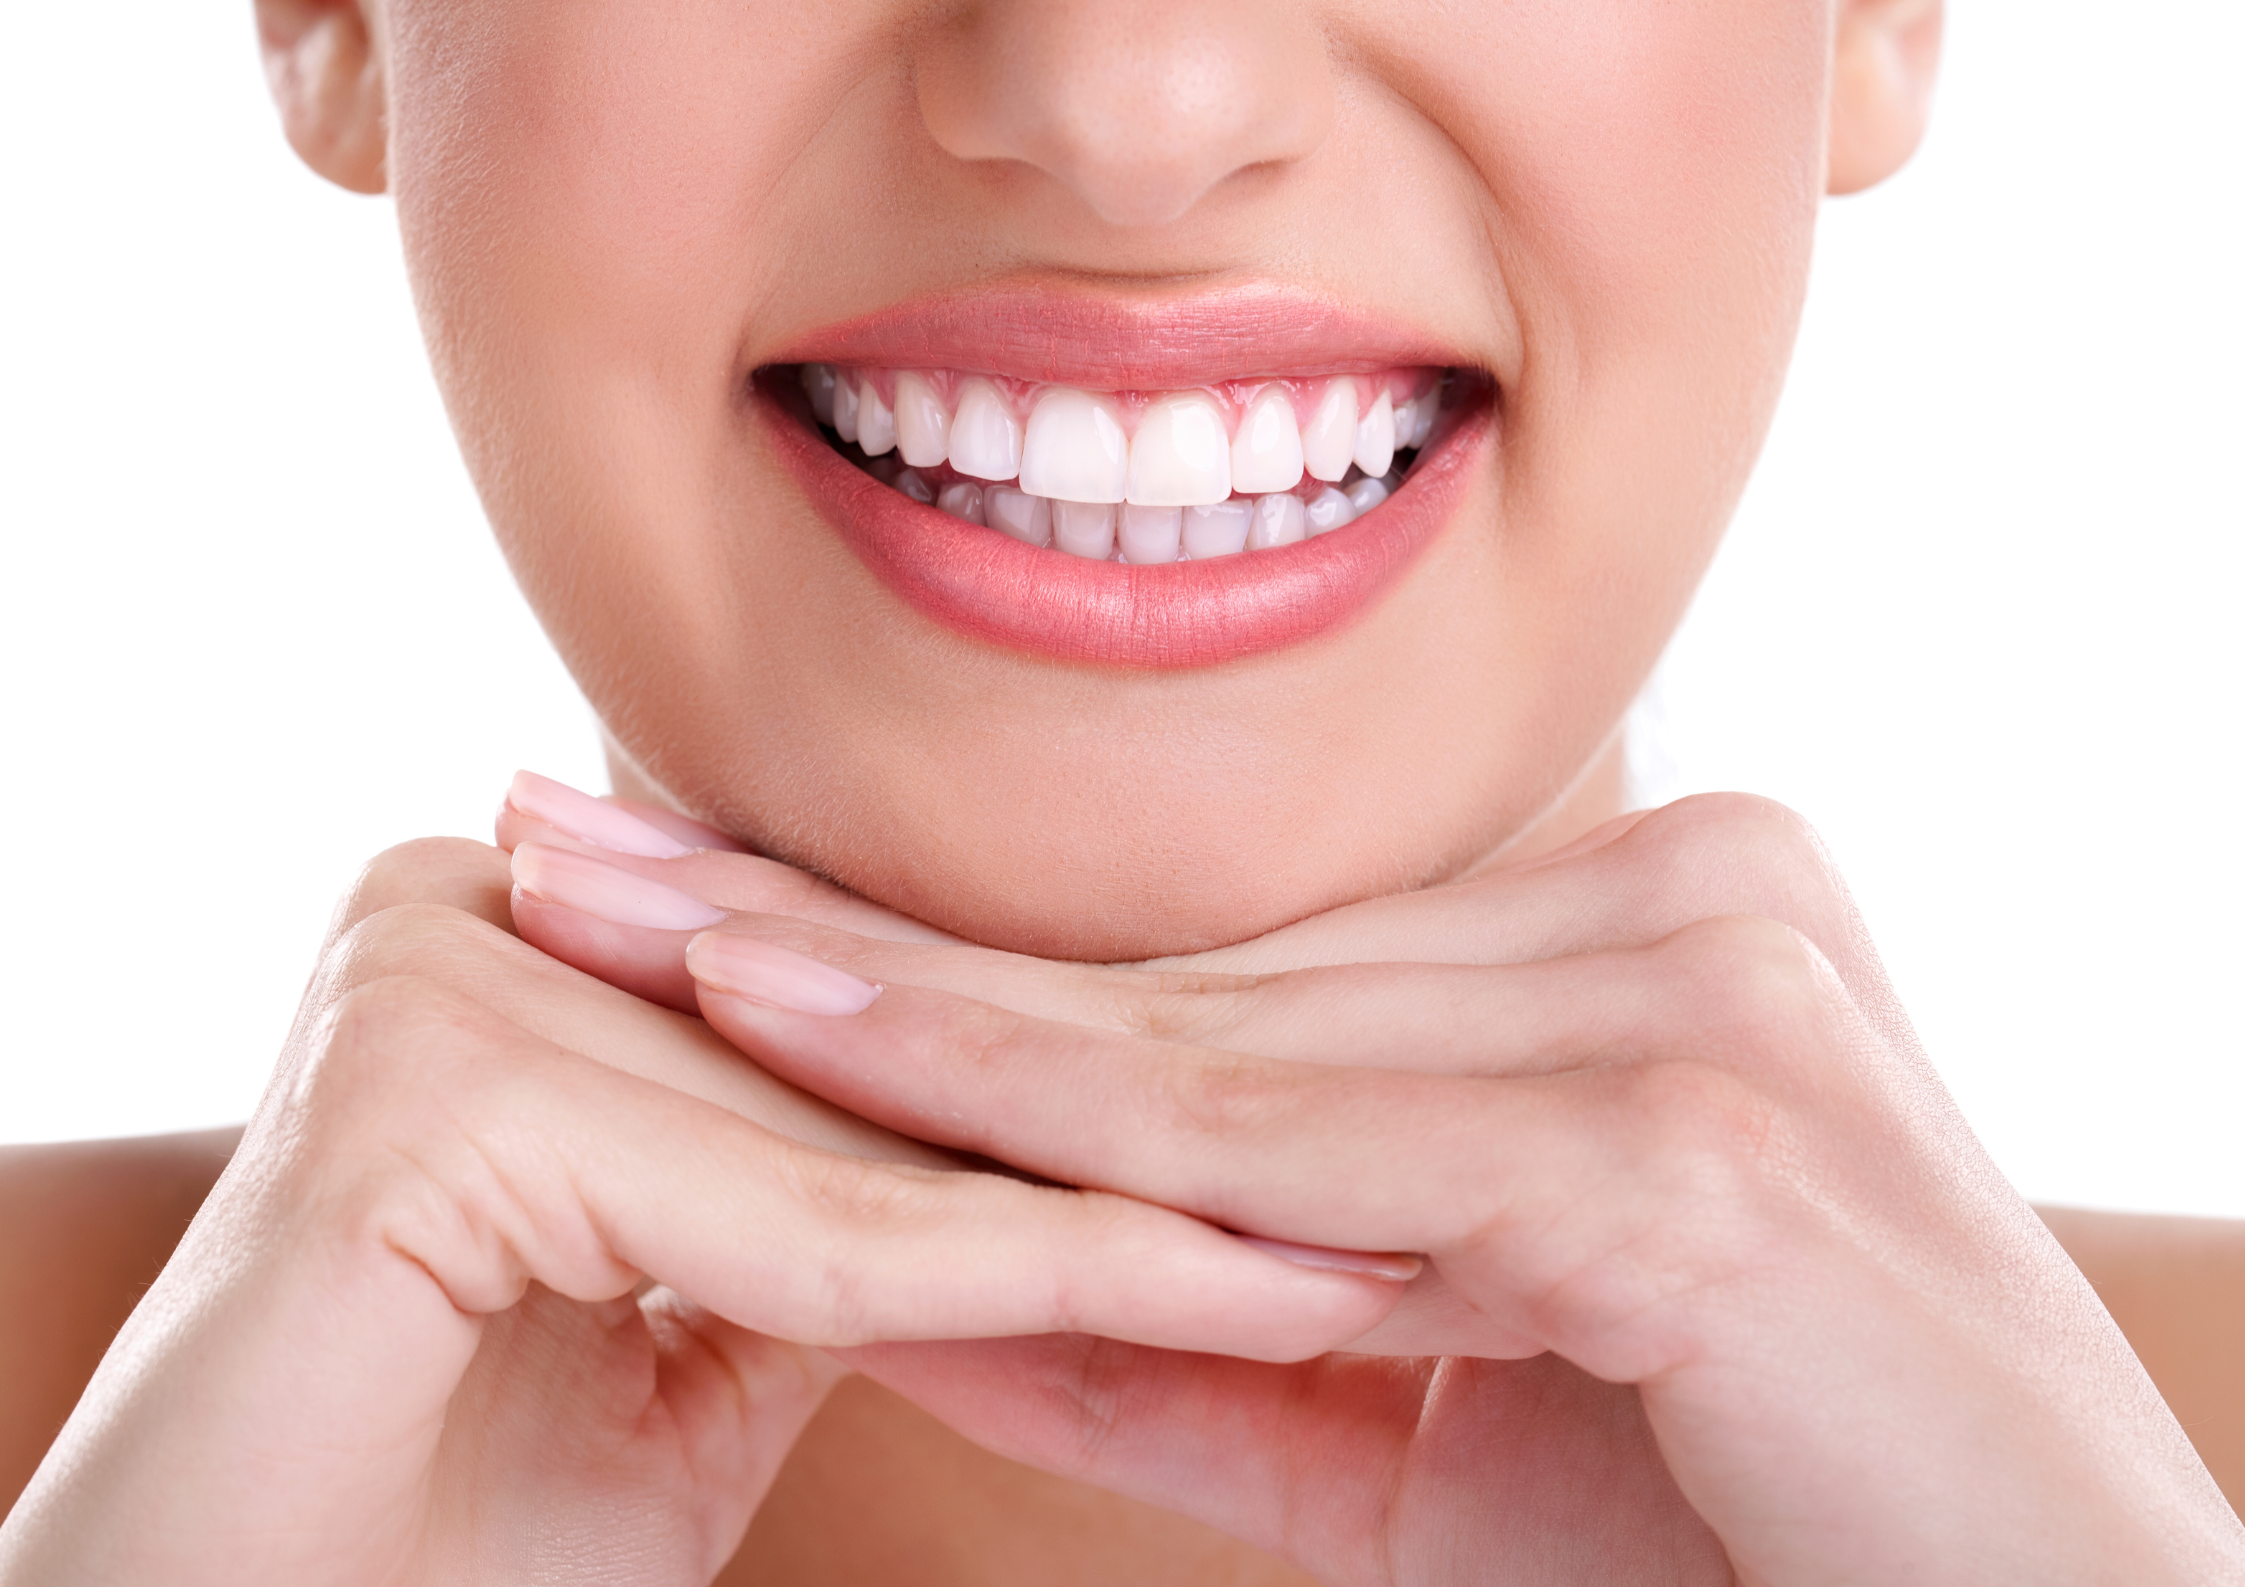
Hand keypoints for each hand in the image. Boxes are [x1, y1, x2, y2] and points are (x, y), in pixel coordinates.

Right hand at [0, 820, 1400, 1585]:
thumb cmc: (433, 1539)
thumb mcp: (685, 1330)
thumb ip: (825, 1206)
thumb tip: (1031, 1164)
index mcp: (530, 933)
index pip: (891, 1016)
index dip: (1136, 1090)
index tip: (1355, 1135)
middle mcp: (478, 906)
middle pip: (913, 1055)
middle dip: (1190, 1134)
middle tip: (1441, 1170)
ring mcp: (439, 972)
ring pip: (891, 1130)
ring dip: (1174, 1206)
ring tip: (1416, 1237)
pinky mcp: (423, 1096)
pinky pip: (810, 1222)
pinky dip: (1044, 1279)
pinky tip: (1266, 1290)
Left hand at [513, 782, 2244, 1584]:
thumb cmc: (1750, 1527)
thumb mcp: (1434, 1420)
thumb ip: (1212, 1337)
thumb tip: (943, 1290)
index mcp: (1647, 916)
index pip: (1241, 956)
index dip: (973, 941)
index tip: (733, 895)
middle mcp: (1680, 895)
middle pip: (1196, 960)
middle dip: (876, 938)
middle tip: (596, 857)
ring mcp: (1697, 991)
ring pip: (1215, 1035)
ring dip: (909, 1016)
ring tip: (648, 947)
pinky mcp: (1691, 1132)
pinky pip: (1297, 1147)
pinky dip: (1060, 1133)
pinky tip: (838, 1068)